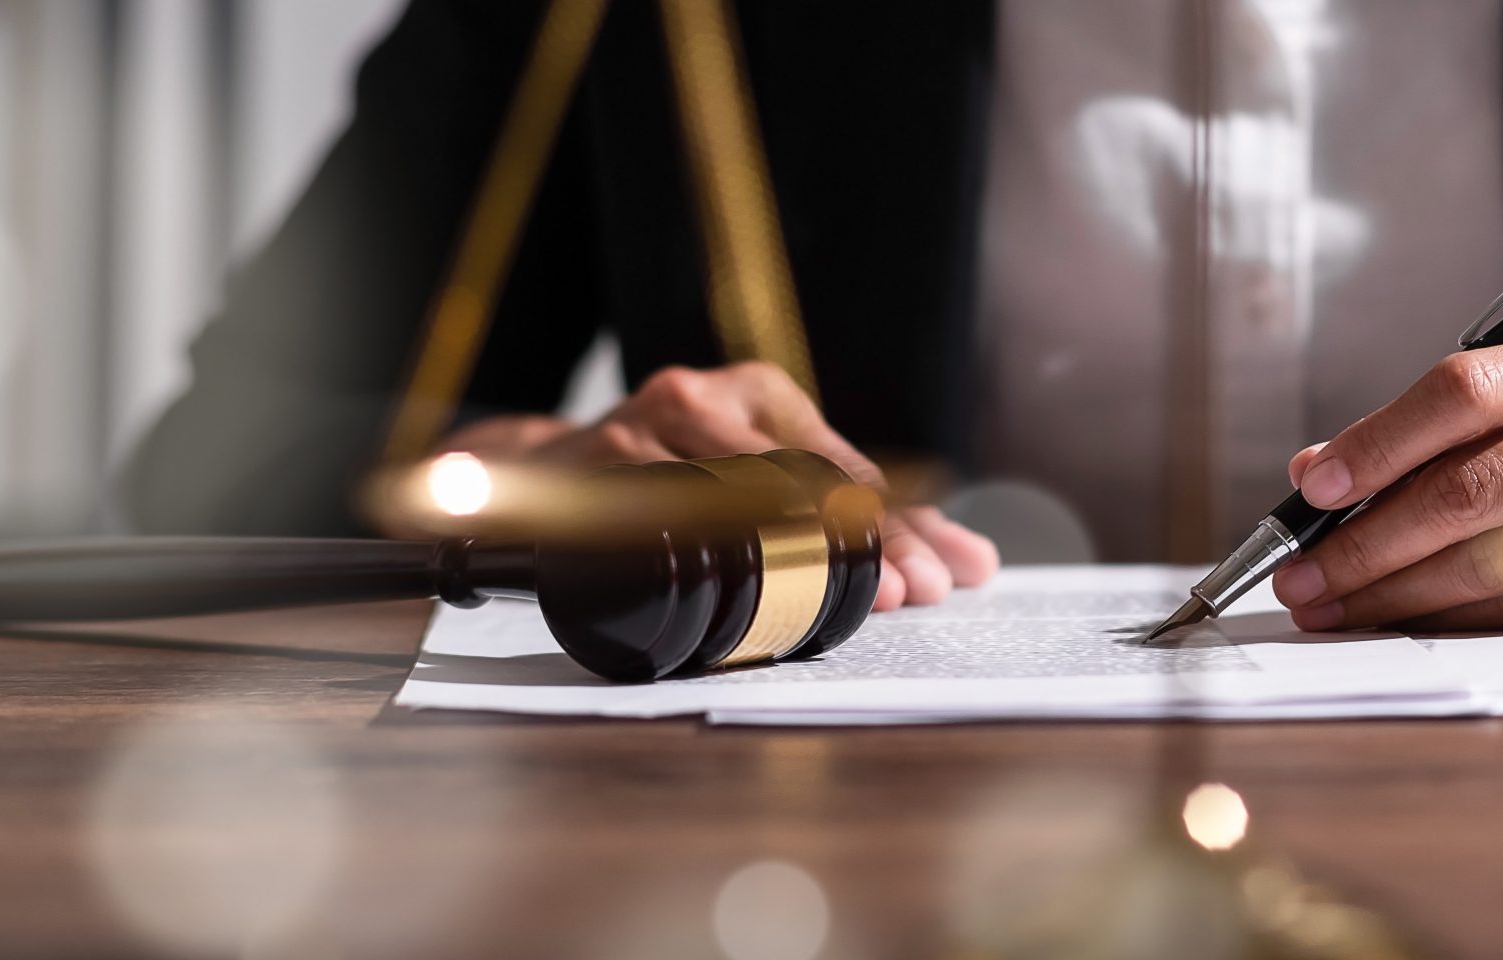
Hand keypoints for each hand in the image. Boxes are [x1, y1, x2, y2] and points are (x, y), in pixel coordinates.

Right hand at [434, 362, 997, 610]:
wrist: (533, 480)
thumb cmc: (672, 486)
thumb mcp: (762, 483)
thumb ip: (860, 524)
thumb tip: (969, 563)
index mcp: (756, 392)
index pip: (845, 467)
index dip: (903, 524)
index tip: (952, 571)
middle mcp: (700, 398)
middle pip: (806, 481)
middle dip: (873, 543)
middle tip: (916, 592)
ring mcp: (641, 430)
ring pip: (745, 499)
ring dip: (813, 557)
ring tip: (868, 598)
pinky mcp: (592, 473)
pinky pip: (669, 522)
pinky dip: (721, 561)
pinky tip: (758, 591)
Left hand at [1270, 317, 1502, 631]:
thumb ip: (1460, 415)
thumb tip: (1322, 469)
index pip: (1464, 389)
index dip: (1378, 441)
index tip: (1312, 486)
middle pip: (1472, 487)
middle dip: (1369, 541)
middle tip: (1300, 575)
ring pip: (1498, 560)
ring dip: (1401, 593)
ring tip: (1334, 607)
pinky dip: (1460, 618)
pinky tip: (1408, 622)